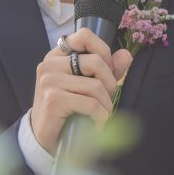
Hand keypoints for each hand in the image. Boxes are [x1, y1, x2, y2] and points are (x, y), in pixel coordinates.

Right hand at [29, 28, 132, 153]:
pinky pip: (91, 104)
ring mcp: (49, 81)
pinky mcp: (53, 99)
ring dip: (106, 105)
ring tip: (101, 116)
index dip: (104, 51)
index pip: (84, 35)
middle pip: (96, 62)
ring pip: (96, 86)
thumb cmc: (68, 110)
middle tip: (106, 100)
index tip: (106, 72)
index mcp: (57, 56)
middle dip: (109, 84)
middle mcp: (49, 64)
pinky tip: (96, 125)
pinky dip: (101, 117)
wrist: (46, 139)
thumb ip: (107, 70)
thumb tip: (126, 54)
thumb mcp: (88, 86)